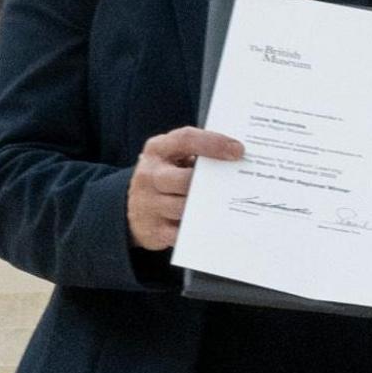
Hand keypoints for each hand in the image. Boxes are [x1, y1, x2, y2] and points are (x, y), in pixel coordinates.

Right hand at [127, 127, 241, 252]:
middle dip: (210, 183)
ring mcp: (147, 203)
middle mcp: (149, 174)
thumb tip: (235, 157)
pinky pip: (181, 233)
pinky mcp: (152, 229)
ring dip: (205, 208)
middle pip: (184, 179)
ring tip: (223, 206)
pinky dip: (197, 230)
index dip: (213, 143)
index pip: (185, 139)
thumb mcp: (172, 159)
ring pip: (184, 207)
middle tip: (233, 186)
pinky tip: (212, 227)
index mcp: (157, 150)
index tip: (238, 150)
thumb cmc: (164, 178)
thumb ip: (196, 155)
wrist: (132, 210)